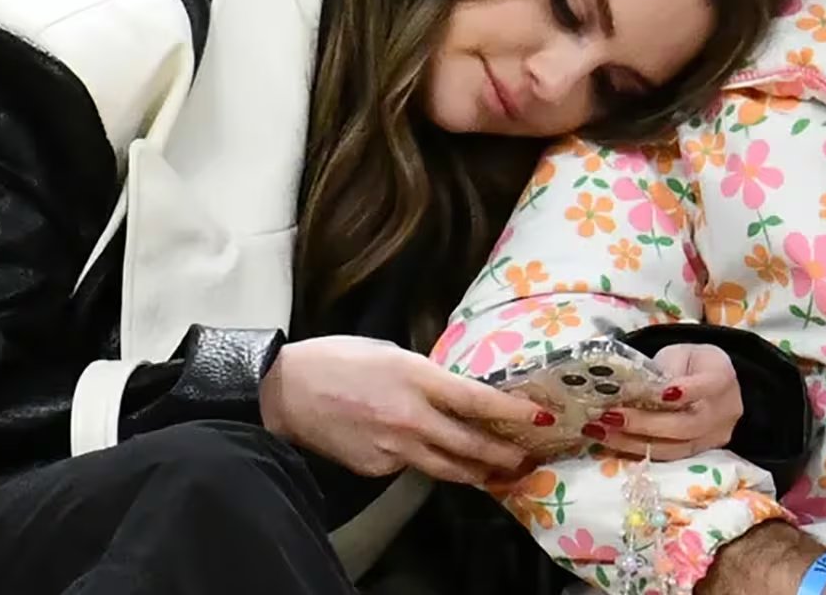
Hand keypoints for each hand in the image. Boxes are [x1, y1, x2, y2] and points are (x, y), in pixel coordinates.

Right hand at [258, 335, 552, 483]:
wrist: (284, 391)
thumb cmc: (337, 359)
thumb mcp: (391, 353)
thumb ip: (427, 375)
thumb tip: (454, 390)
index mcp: (418, 379)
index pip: (479, 401)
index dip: (514, 412)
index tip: (542, 417)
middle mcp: (412, 418)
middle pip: (471, 445)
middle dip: (505, 455)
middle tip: (527, 458)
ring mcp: (394, 448)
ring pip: (448, 468)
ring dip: (477, 472)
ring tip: (497, 472)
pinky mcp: (377, 468)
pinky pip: (411, 467)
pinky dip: (426, 462)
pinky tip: (428, 455)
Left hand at [584, 342, 742, 460]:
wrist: (712, 383)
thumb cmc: (691, 364)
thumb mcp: (679, 354)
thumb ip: (663, 370)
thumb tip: (632, 391)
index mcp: (723, 378)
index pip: (706, 387)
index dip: (684, 391)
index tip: (658, 393)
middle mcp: (724, 413)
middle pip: (686, 425)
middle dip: (644, 423)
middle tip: (610, 416)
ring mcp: (713, 438)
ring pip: (674, 448)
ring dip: (632, 442)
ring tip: (600, 432)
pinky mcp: (697, 453)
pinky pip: (667, 456)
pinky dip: (636, 449)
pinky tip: (611, 441)